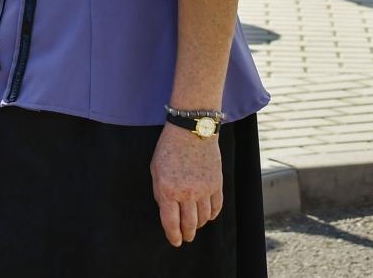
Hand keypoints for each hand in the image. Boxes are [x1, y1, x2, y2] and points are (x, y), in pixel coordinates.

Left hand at [150, 122, 222, 247]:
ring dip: (199, 225)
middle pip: (190, 224)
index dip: (173, 236)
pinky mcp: (216, 184)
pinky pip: (217, 207)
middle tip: (186, 237)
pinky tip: (208, 215)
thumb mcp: (155, 170)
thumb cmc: (169, 148)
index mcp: (167, 190)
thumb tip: (167, 210)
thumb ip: (160, 193)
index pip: (171, 223)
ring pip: (204, 218)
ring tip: (195, 224)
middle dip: (187, 234)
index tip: (175, 241)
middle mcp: (187, 193)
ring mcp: (204, 189)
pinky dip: (212, 215)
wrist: (191, 131)